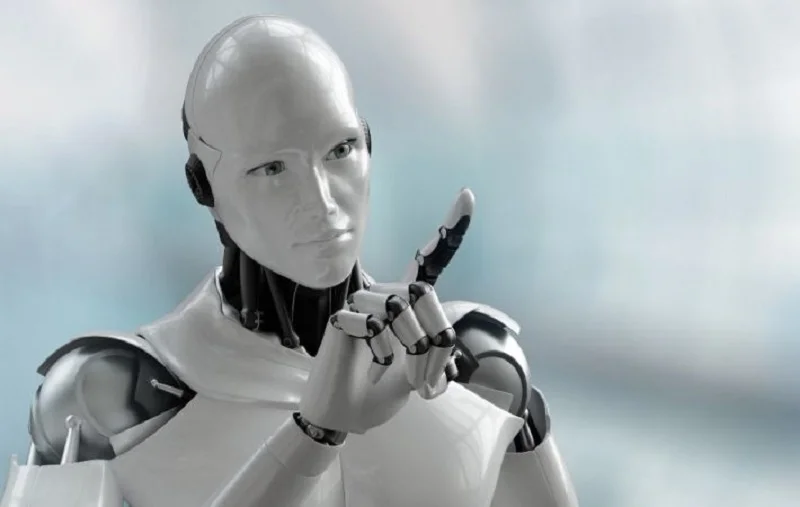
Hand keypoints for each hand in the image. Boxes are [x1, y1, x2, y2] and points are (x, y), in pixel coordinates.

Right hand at [298, 188, 474, 434]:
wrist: (343, 416)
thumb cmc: (379, 391)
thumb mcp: (418, 374)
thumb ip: (432, 350)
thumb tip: (444, 336)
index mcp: (405, 304)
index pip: (428, 264)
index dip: (450, 231)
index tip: (466, 196)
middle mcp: (383, 296)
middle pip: (423, 292)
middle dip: (432, 335)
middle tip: (424, 378)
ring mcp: (360, 304)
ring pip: (402, 309)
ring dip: (411, 349)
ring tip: (396, 372)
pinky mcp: (341, 317)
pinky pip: (376, 325)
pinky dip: (384, 352)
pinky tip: (369, 363)